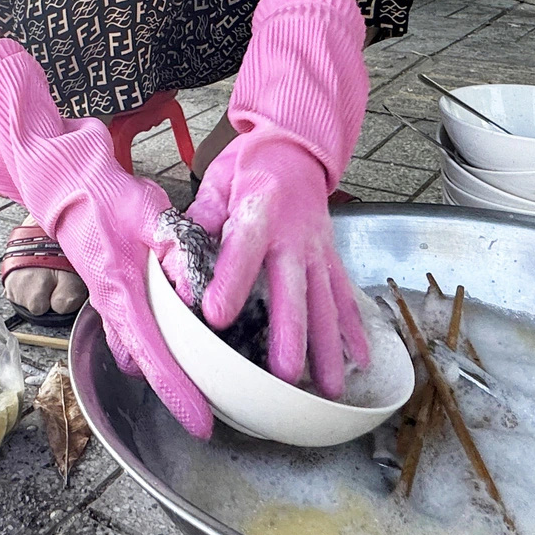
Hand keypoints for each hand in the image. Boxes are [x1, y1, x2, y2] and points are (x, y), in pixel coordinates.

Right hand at [0, 40, 212, 436]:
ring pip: (139, 354)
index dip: (178, 392)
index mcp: (121, 292)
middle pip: (148, 366)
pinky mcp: (112, 299)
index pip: (153, 355)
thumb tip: (199, 287)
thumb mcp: (149, 213)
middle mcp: (112, 309)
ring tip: (206, 378)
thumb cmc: (106, 197)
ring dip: (166, 369)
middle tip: (216, 409)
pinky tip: (182, 337)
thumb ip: (175, 245)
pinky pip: (135, 336)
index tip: (200, 422)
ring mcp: (109, 308)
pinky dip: (156, 346)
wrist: (68, 186)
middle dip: (179, 392)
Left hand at [188, 142, 367, 397]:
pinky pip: (345, 296)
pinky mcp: (331, 259)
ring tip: (329, 388)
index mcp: (259, 211)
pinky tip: (360, 361)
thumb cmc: (248, 166)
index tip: (213, 314)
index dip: (229, 282)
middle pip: (293, 288)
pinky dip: (354, 330)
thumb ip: (199, 220)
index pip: (242, 249)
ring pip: (326, 302)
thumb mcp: (216, 181)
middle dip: (290, 332)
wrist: (295, 146)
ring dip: (328, 347)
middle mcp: (294, 234)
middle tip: (284, 373)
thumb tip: (174, 263)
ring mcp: (318, 250)